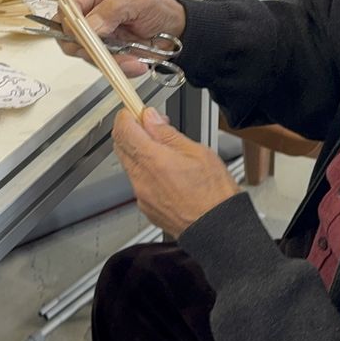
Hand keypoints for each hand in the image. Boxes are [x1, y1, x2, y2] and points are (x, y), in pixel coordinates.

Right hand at [60, 0, 186, 77]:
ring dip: (109, 61)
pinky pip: (105, 67)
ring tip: (132, 58)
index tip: (83, 35)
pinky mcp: (109, 56)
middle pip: (69, 37)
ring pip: (86, 56)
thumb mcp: (138, 1)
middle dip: (87, 48)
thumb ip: (112, 10)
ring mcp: (100, 39)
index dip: (68, 23)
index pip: (66, 9)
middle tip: (105, 52)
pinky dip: (121, 69)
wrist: (178, 30)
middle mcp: (93, 18)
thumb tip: (89, 25)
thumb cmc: (158, 8)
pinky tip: (137, 63)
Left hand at [112, 107, 238, 236]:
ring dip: (140, 151)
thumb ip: (168, 134)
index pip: (123, 129)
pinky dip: (147, 171)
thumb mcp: (197, 152)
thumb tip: (151, 118)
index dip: (127, 115)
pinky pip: (138, 182)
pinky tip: (168, 172)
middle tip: (154, 126)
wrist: (217, 230)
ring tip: (165, 150)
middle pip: (121, 145)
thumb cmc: (214, 194)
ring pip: (129, 164)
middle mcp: (141, 179)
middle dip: (132, 131)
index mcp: (153, 160)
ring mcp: (141, 195)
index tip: (136, 110)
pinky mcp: (146, 207)